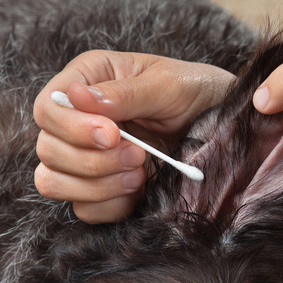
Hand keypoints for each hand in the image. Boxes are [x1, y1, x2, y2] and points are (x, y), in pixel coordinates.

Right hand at [34, 50, 234, 223]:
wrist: (222, 124)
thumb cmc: (196, 91)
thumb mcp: (168, 85)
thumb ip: (124, 93)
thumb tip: (76, 97)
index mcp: (90, 82)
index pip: (48, 108)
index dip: (72, 127)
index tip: (113, 134)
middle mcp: (82, 119)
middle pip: (48, 149)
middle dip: (92, 160)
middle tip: (138, 155)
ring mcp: (91, 155)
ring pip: (55, 182)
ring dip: (97, 184)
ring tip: (140, 172)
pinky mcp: (105, 185)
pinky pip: (84, 208)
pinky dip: (108, 204)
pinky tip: (138, 189)